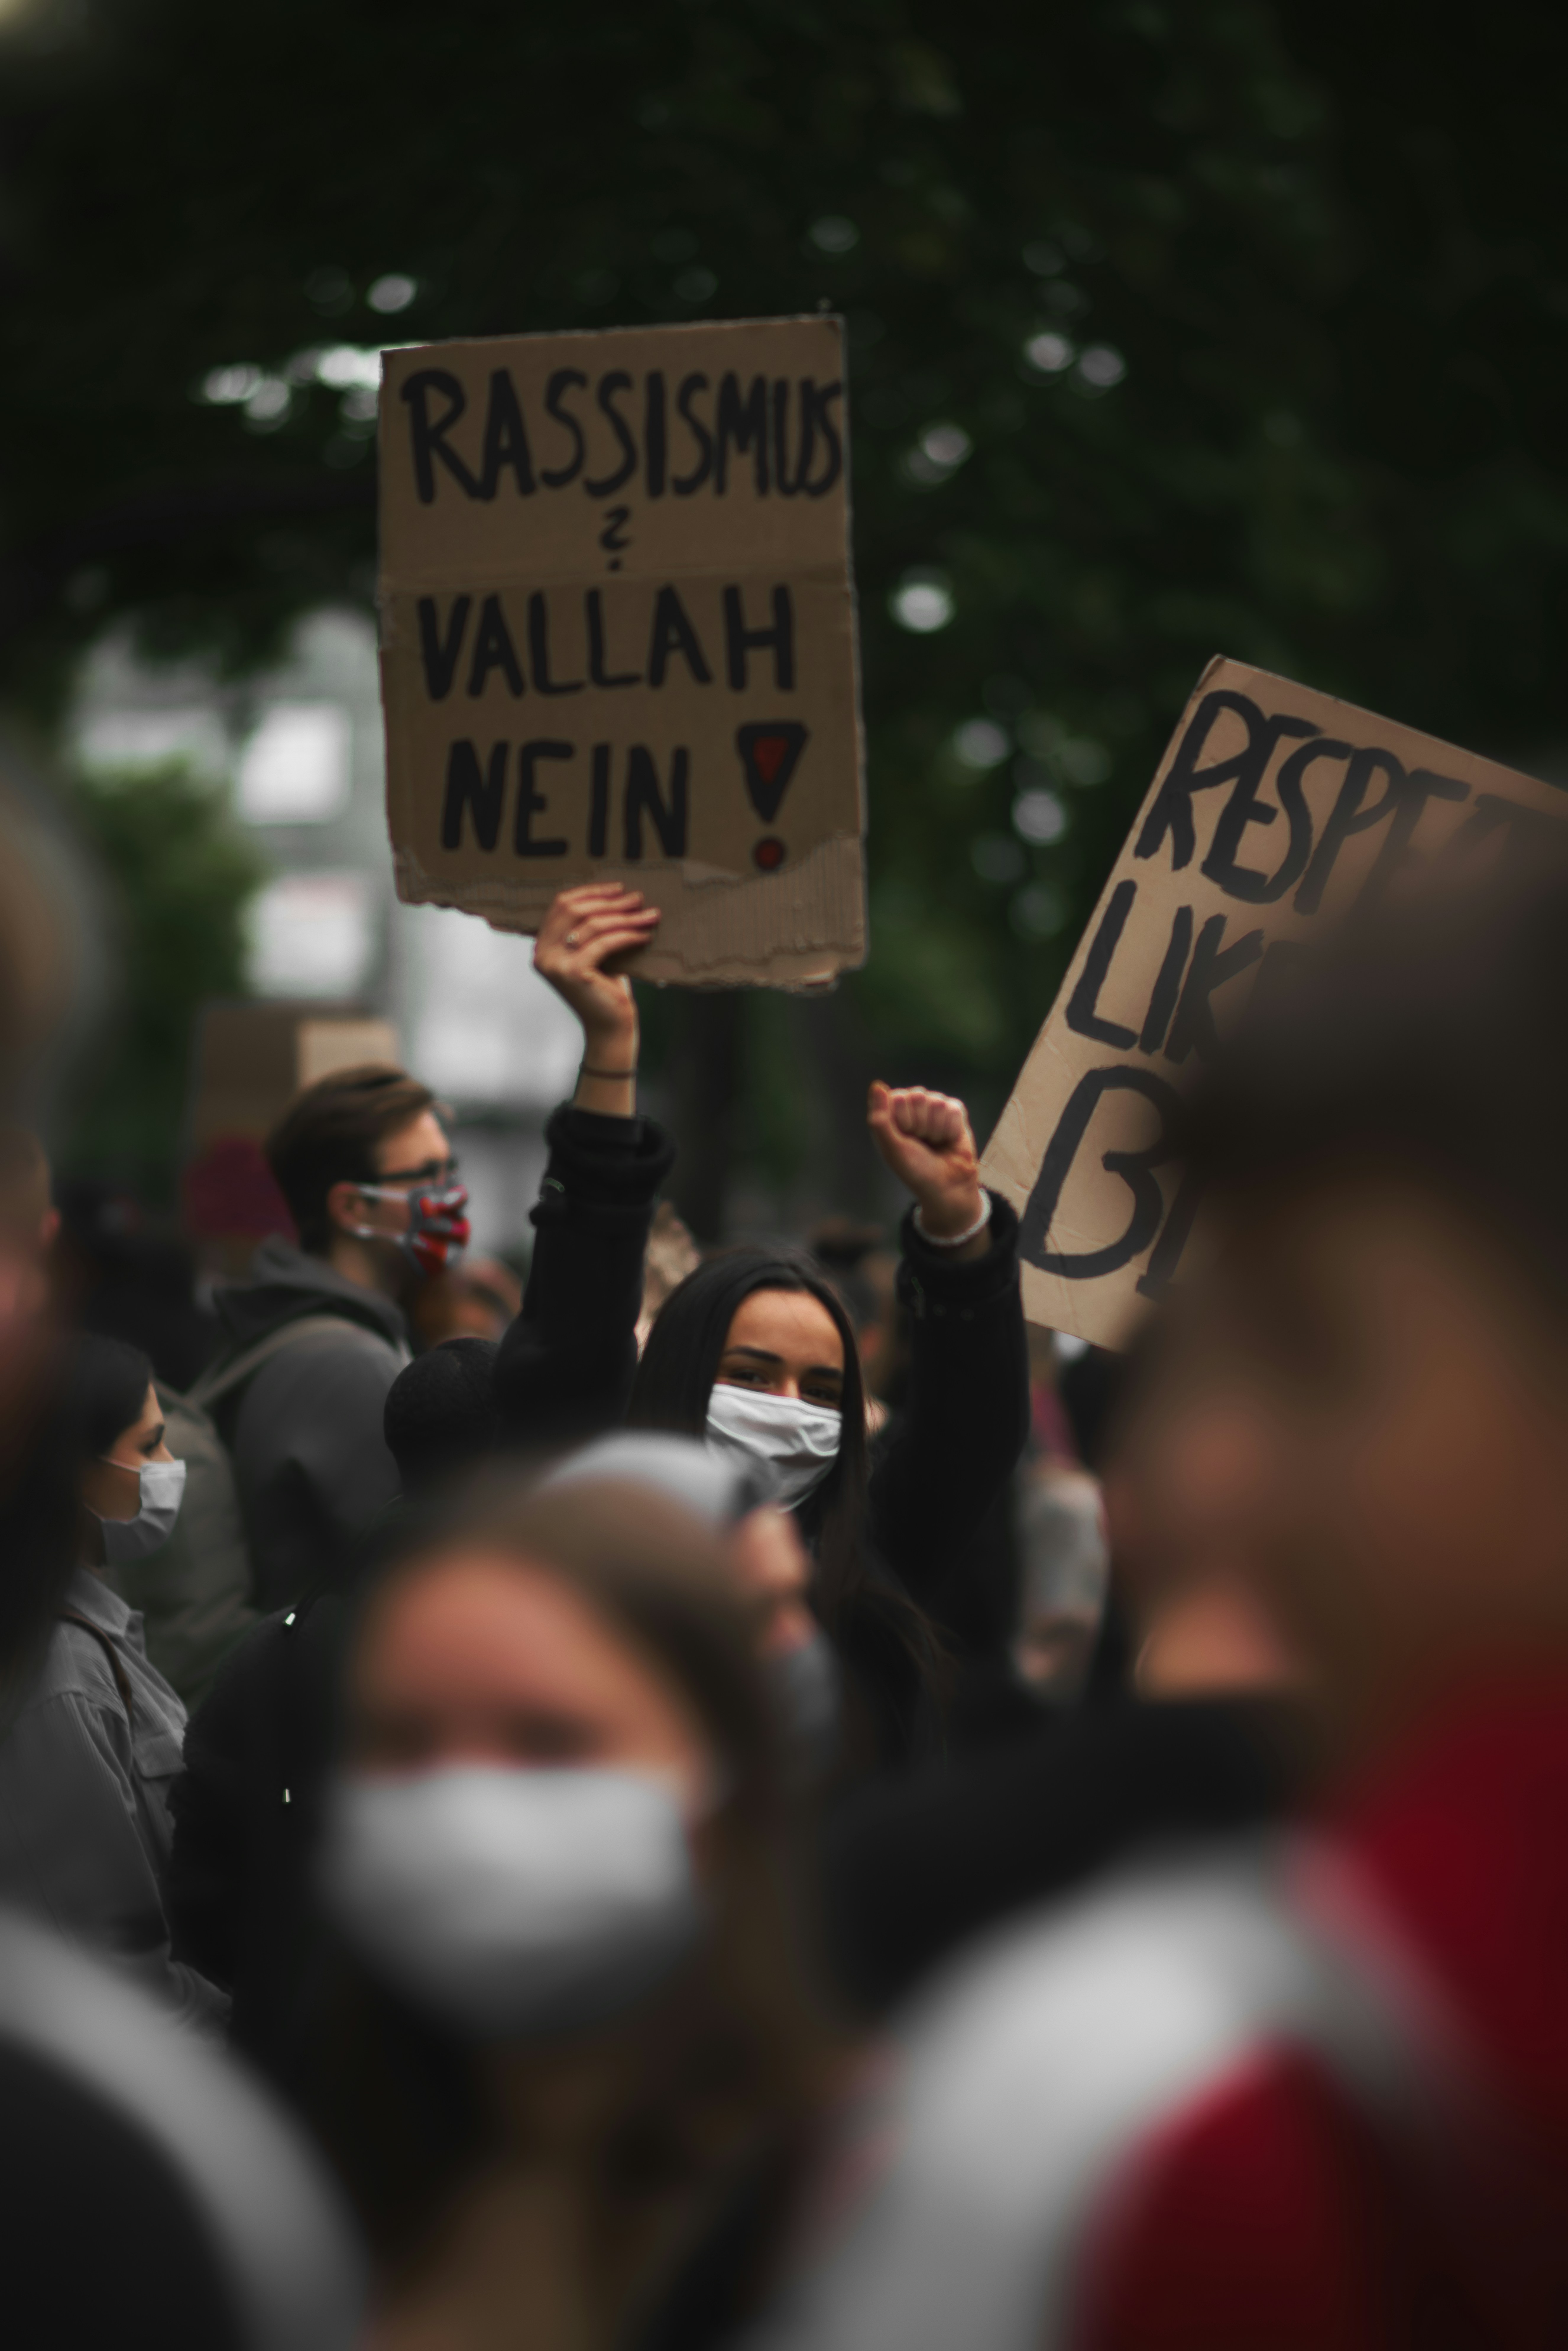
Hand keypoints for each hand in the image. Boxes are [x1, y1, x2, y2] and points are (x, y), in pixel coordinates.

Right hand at [534, 885, 659, 1114]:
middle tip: (638, 898)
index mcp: (542, 946)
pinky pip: (605, 943)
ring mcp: (555, 964)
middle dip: (610, 901)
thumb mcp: (595, 954)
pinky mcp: (573, 973)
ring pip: (593, 925)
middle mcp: (542, 954)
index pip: (562, 905)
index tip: (618, 888)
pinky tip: (645, 936)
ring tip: (649, 915)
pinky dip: (628, 936)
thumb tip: (616, 895)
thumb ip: (591, 930)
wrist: (609, 1029)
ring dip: (625, 917)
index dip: (591, 892)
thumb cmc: (605, 990)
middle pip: (575, 910)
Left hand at [867, 1082, 987, 1251]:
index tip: (905, 1139)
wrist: (946, 1186)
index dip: (904, 1122)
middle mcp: (912, 1105)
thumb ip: (880, 1119)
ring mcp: (934, 1106)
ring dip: (936, 1129)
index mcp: (892, 1111)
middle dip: (921, 1125)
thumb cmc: (915, 1169)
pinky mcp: (954, 1112)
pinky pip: (954, 1109)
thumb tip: (877, 1085)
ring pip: (937, 1102)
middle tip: (921, 1142)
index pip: (898, 1098)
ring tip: (934, 1142)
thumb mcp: (892, 1148)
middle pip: (919, 1096)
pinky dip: (951, 1129)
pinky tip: (947, 1139)